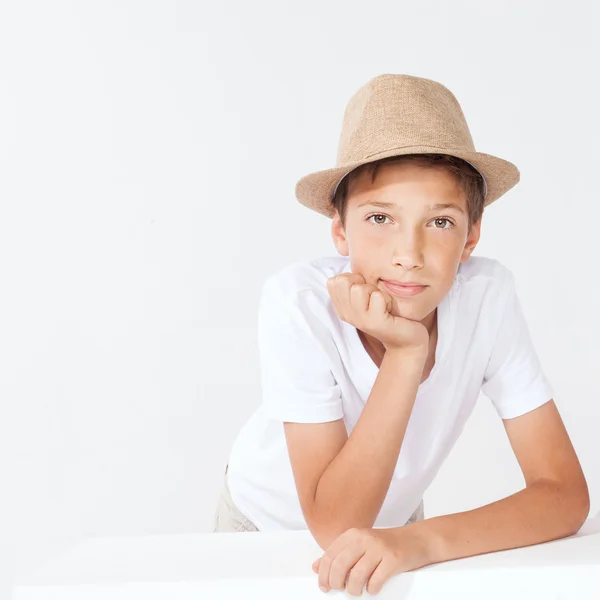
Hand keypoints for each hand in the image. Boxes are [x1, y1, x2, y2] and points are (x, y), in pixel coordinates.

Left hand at [311, 525, 430, 595]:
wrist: (416, 540)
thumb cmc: (385, 545)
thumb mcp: (359, 545)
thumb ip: (339, 554)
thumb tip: (316, 567)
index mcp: (353, 534)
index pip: (330, 555)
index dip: (323, 574)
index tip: (324, 586)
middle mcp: (364, 538)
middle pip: (340, 565)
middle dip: (335, 583)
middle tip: (339, 590)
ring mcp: (379, 548)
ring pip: (356, 575)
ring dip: (353, 589)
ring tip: (357, 591)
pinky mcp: (393, 559)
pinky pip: (376, 581)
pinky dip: (371, 590)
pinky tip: (373, 588)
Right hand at [326, 273, 428, 353]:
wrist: (405, 340)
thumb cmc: (387, 313)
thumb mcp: (366, 297)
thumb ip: (354, 283)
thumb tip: (346, 257)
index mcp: (342, 308)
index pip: (335, 280)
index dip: (353, 280)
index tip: (366, 293)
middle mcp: (347, 315)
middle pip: (345, 281)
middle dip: (364, 283)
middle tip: (375, 299)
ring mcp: (360, 320)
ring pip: (359, 288)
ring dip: (376, 291)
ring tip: (383, 304)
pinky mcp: (376, 323)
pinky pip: (377, 296)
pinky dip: (388, 299)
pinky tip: (390, 310)